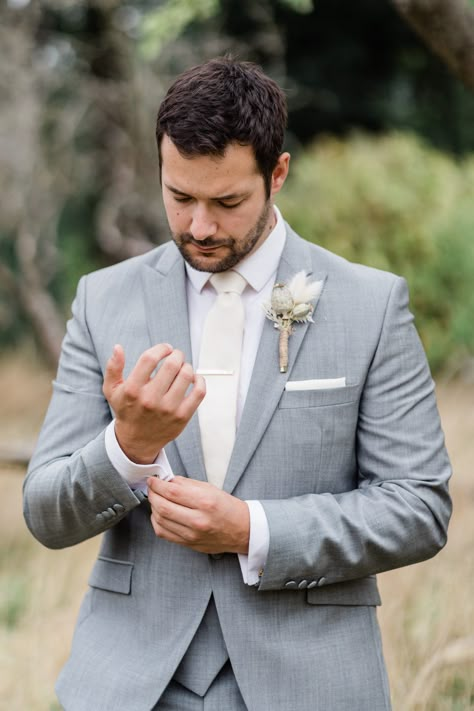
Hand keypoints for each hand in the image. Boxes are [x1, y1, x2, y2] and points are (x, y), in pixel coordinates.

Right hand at [103, 343, 205, 463]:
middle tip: (176, 356)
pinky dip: (200, 380)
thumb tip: (117, 347)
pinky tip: (193, 378)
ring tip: (182, 368)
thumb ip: (113, 368)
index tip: (166, 349)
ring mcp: (168, 409)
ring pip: (186, 375)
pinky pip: (199, 392)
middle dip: (176, 355)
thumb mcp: (112, 390)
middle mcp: (150, 399)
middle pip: (171, 365)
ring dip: (187, 366)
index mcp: (132, 390)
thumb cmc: (127, 410)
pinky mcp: (182, 416)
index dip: (161, 349)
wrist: (137, 440)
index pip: (149, 359)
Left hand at [147, 476, 249, 554]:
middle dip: (152, 495)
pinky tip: (160, 514)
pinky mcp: (188, 544)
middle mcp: (198, 520)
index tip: (152, 480)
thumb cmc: (227, 508)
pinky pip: (163, 533)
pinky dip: (157, 521)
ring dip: (153, 507)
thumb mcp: (210, 489)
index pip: (172, 492)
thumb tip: (167, 481)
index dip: (158, 484)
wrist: (242, 530)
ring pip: (160, 520)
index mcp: (205, 502)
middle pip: (163, 507)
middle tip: (152, 489)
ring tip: (156, 500)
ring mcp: (192, 535)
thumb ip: (186, 484)